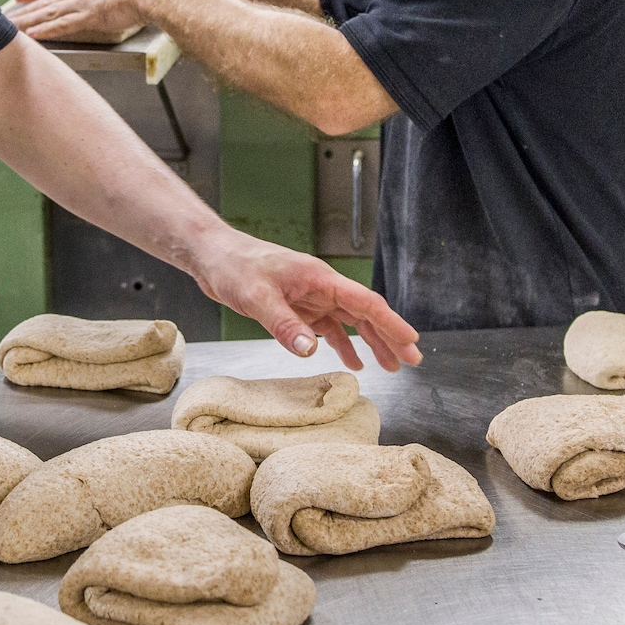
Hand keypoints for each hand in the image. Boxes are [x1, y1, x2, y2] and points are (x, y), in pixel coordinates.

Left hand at [193, 233, 421, 371]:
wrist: (213, 257)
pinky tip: (352, 362)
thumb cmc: (235, 266)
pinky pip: (328, 328)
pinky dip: (342, 345)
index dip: (391, 323)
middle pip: (365, 314)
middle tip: (411, 361)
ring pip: (350, 323)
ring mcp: (311, 298)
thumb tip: (311, 350)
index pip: (366, 303)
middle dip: (390, 337)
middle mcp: (321, 288)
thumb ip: (285, 324)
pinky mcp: (297, 308)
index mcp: (321, 279)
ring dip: (371, 343)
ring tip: (391, 366)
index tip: (411, 342)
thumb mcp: (258, 297)